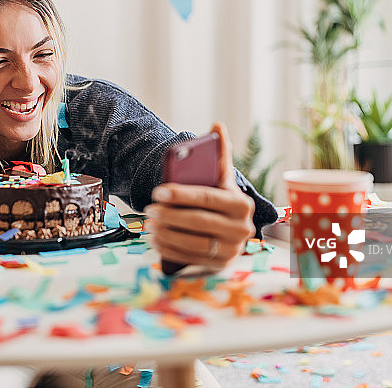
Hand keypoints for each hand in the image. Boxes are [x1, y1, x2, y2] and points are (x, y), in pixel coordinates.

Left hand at [145, 123, 255, 270]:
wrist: (228, 231)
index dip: (181, 195)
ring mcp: (233, 250)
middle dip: (170, 216)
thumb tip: (217, 125)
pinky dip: (170, 250)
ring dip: (167, 234)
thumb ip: (219, 155)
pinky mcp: (221, 266)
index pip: (207, 197)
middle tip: (148, 210)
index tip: (157, 191)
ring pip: (194, 243)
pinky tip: (155, 241)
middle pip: (199, 222)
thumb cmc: (218, 200)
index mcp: (242, 204)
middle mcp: (243, 229)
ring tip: (148, 225)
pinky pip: (191, 259)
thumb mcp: (220, 180)